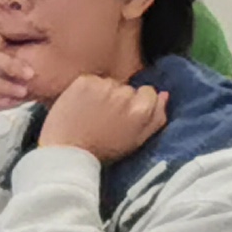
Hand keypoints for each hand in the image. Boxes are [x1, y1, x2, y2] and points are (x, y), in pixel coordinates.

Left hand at [40, 73, 169, 162]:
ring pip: (110, 84)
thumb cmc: (104, 150)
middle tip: (106, 118)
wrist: (66, 151)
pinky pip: (92, 80)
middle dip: (120, 99)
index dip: (137, 104)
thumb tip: (165, 94)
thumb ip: (157, 117)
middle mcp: (125, 94)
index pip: (149, 92)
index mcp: (141, 110)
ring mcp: (104, 86)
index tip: (124, 116)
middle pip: (128, 88)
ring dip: (103, 94)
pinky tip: (81, 106)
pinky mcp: (84, 81)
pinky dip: (87, 90)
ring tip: (92, 113)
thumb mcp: (137, 140)